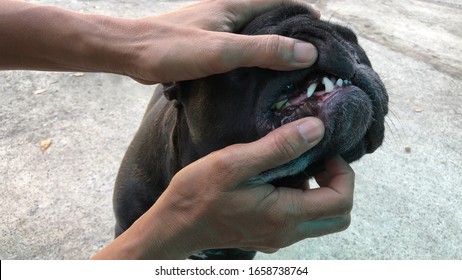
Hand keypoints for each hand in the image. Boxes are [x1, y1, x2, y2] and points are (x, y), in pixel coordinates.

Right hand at [100, 117, 353, 258]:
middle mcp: (287, 232)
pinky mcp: (267, 235)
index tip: (321, 150)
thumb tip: (316, 129)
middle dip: (337, 184)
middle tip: (316, 159)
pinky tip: (276, 179)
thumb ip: (278, 147)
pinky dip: (302, 199)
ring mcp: (278, 237)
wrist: (174, 226)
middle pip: (338, 215)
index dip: (342, 172)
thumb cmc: (197, 194)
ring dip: (320, 191)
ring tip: (295, 165)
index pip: (341, 200)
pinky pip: (300, 221)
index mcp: (284, 214)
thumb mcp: (234, 162)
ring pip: (321, 220)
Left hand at [118, 0, 319, 82]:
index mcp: (237, 4)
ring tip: (294, 69)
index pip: (284, 1)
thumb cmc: (171, 47)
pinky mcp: (209, 42)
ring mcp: (220, 26)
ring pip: (257, 32)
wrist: (130, 52)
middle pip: (273, 16)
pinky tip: (259, 75)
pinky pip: (242, 45)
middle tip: (315, 57)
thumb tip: (307, 52)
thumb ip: (263, 50)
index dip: (307, 15)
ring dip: (276, 45)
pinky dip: (256, 56)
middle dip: (296, 32)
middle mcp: (231, 11)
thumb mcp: (221, 50)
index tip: (327, 36)